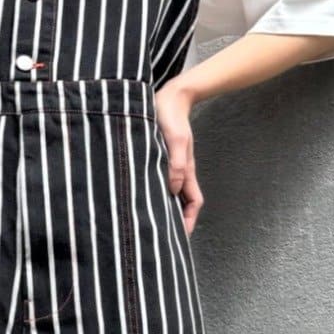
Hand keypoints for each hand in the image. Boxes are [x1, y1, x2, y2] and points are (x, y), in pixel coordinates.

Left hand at [152, 80, 203, 235]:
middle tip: (161, 236)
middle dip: (175, 220)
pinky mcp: (158, 158)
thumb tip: (172, 190)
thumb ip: (175, 164)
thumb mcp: (174, 140)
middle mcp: (178, 171)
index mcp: (186, 170)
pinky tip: (140, 195)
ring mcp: (169, 165)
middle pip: (181, 202)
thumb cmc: (171, 117)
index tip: (180, 236)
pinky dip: (153, 190)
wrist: (170, 97)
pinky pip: (158, 180)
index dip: (189, 220)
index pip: (193, 202)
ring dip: (163, 207)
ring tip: (149, 222)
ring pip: (169, 193)